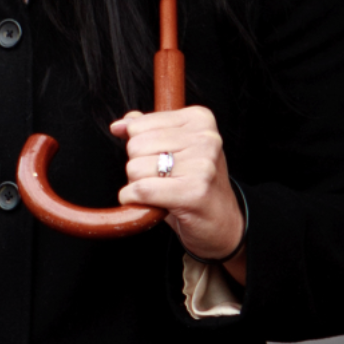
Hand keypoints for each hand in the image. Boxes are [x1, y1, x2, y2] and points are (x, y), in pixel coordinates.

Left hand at [110, 106, 246, 284]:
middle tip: (161, 179)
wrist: (225, 224)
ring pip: (135, 168)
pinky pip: (142, 190)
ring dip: (138, 185)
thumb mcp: (174, 148)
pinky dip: (134, 199)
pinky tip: (149, 204)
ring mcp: (202, 165)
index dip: (139, 146)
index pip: (138, 124)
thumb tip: (118, 126)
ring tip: (162, 191)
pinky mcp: (194, 192)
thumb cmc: (196, 184)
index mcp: (199, 119)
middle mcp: (205, 138)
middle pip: (135, 146)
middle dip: (138, 166)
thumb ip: (146, 131)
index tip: (159, 159)